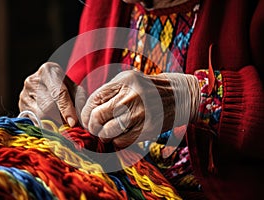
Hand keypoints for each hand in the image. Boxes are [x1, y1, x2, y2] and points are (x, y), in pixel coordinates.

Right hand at [19, 62, 79, 126]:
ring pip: (40, 116)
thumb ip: (78, 99)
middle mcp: (32, 81)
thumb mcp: (73, 87)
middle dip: (61, 119)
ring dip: (54, 124)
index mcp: (48, 71)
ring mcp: (24, 94)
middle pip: (47, 106)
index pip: (58, 93)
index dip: (66, 109)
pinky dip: (45, 127)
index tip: (73, 122)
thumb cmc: (62, 84)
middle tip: (70, 125)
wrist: (44, 82)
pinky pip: (34, 122)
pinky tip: (52, 127)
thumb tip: (78, 119)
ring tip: (62, 125)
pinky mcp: (21, 107)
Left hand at [81, 70, 199, 147]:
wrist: (179, 97)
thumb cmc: (148, 89)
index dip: (85, 113)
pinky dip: (117, 141)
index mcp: (124, 81)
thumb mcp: (128, 81)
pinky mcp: (148, 129)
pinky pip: (122, 142)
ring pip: (108, 133)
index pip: (94, 100)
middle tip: (94, 128)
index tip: (87, 119)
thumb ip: (108, 92)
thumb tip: (87, 110)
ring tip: (106, 133)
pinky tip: (120, 136)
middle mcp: (131, 97)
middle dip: (91, 126)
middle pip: (98, 117)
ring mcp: (141, 114)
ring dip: (103, 135)